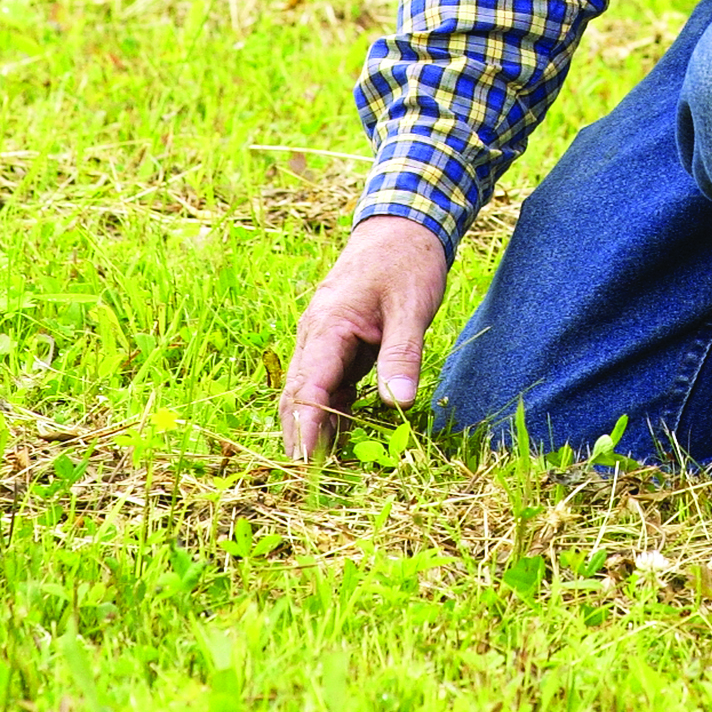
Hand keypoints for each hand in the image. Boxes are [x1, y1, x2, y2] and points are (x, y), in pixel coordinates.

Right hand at [279, 216, 448, 459]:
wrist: (403, 225)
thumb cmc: (407, 261)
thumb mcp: (411, 307)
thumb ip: (402, 354)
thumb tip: (398, 405)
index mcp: (328, 325)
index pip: (308, 388)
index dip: (306, 430)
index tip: (307, 468)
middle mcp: (316, 335)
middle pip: (299, 397)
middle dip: (301, 439)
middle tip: (310, 486)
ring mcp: (325, 340)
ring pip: (309, 394)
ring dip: (314, 430)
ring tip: (324, 476)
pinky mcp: (339, 344)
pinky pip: (328, 385)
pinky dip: (331, 413)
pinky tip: (342, 442)